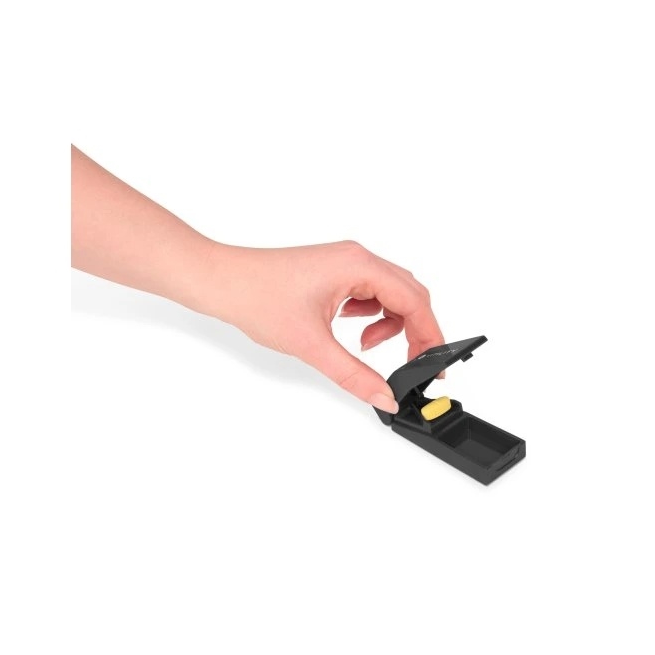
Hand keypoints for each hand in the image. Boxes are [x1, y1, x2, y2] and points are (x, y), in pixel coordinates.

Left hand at [202, 241, 443, 412]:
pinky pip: (371, 293)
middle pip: (410, 295)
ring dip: (391, 325)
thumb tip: (384, 396)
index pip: (415, 300)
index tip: (434, 364)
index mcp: (359, 265)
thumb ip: (354, 375)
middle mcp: (358, 258)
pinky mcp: (335, 272)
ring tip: (366, 347)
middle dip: (416, 331)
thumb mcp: (312, 345)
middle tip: (412, 363)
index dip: (431, 335)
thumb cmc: (256, 296)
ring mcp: (346, 263)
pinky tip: (352, 332)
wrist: (220, 281)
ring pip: (392, 294)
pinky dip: (372, 317)